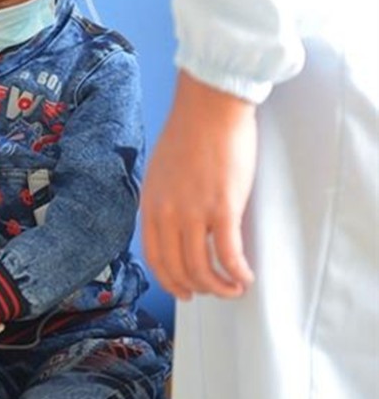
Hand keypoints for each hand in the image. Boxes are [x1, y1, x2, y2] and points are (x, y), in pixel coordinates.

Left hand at [141, 71, 257, 300]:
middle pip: (177, 268)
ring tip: (234, 289)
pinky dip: (238, 274)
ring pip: (202, 269)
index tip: (183, 289)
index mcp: (151, 202)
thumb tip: (174, 220)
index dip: (169, 279)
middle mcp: (168, 212)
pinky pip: (229, 256)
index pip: (154, 255)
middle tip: (211, 293)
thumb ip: (164, 197)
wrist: (209, 105)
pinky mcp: (223, 208)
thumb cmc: (190, 129)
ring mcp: (194, 212)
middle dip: (196, 288)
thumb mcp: (161, 168)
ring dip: (220, 287)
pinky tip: (247, 277)